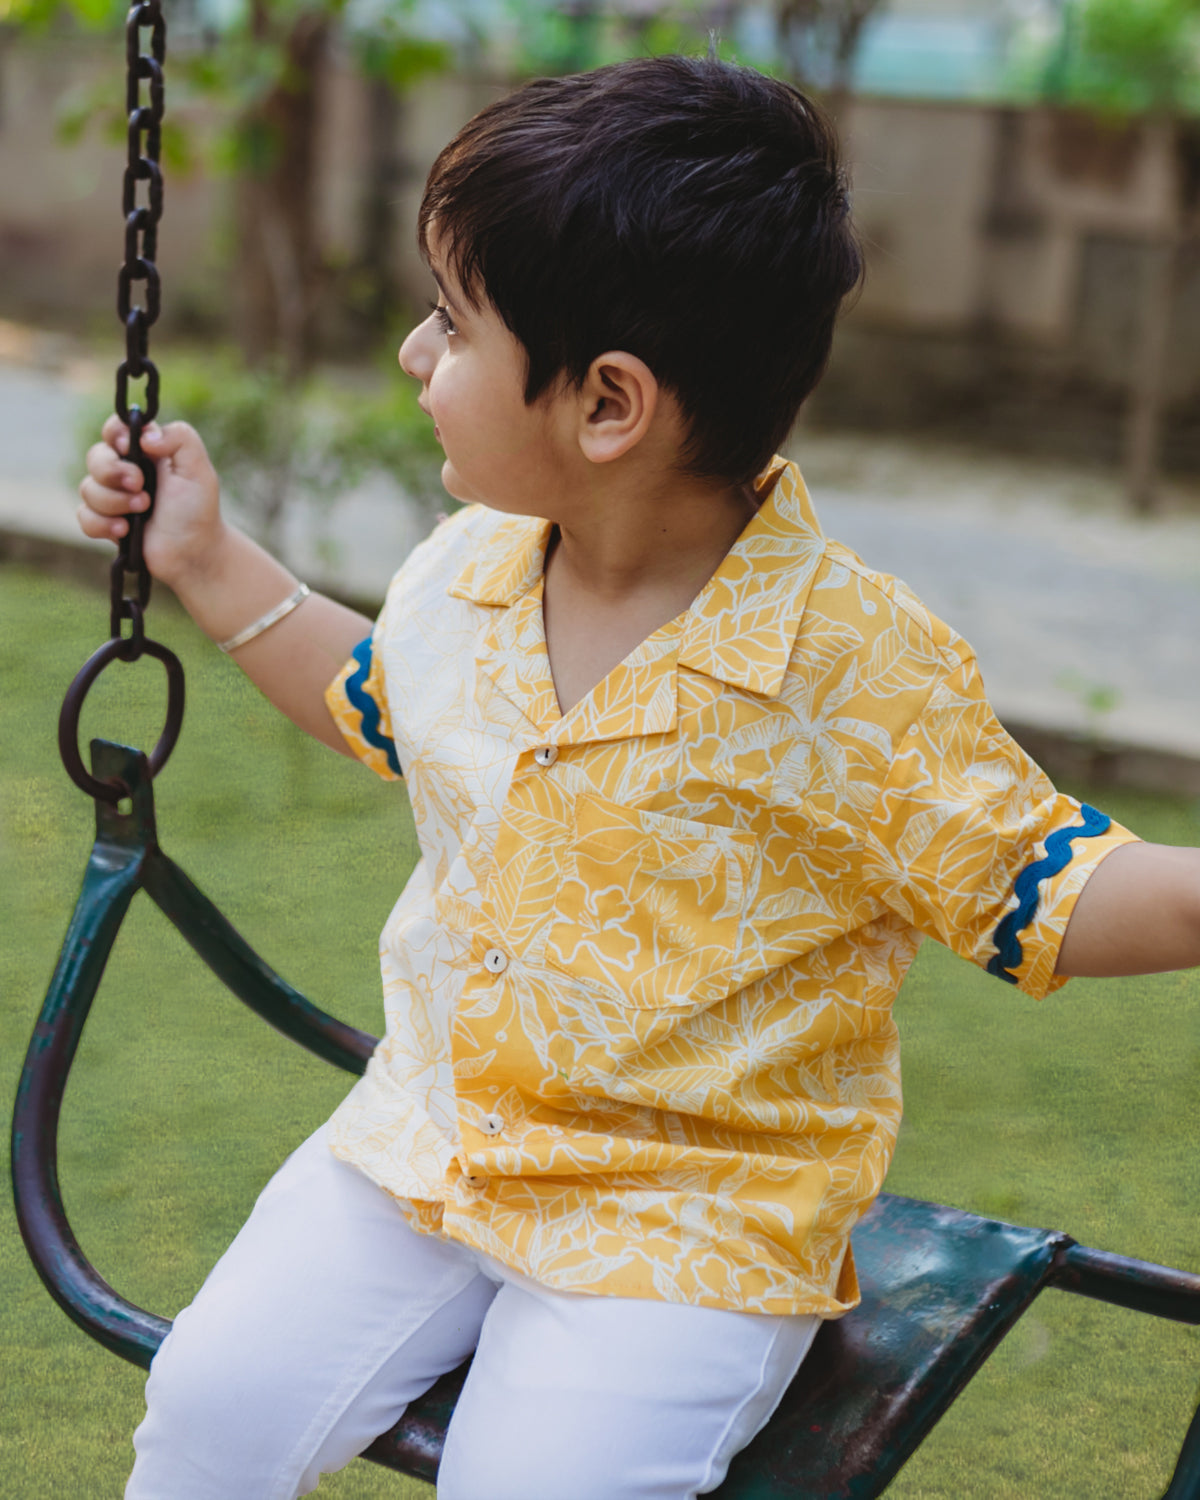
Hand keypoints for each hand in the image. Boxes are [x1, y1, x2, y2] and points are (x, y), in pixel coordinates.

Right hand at [78, 417, 224, 590]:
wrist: (194, 553)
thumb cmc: (198, 509)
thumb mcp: (199, 469)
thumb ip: (181, 438)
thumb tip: (146, 436)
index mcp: (146, 452)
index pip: (116, 429)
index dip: (115, 434)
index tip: (131, 448)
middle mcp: (126, 471)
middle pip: (95, 456)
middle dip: (113, 471)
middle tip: (140, 486)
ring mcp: (114, 497)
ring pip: (88, 488)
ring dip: (114, 501)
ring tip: (143, 511)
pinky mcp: (106, 523)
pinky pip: (84, 516)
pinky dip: (102, 523)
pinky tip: (124, 530)